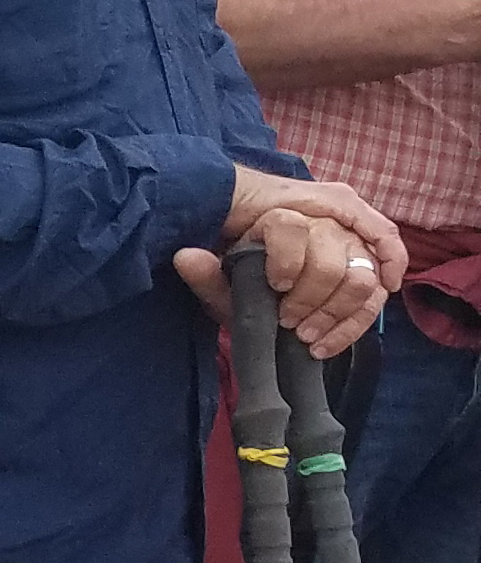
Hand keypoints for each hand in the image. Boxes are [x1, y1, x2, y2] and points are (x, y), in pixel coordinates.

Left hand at [182, 171, 406, 358]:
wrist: (261, 281)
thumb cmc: (239, 275)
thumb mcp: (218, 278)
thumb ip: (204, 270)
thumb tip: (186, 257)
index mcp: (281, 215)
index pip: (291, 227)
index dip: (286, 260)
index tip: (275, 286)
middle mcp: (324, 224)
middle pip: (333, 260)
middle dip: (312, 298)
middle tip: (289, 322)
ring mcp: (351, 248)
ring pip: (362, 279)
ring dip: (335, 313)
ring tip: (306, 337)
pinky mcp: (367, 275)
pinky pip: (375, 298)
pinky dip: (354, 324)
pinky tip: (326, 346)